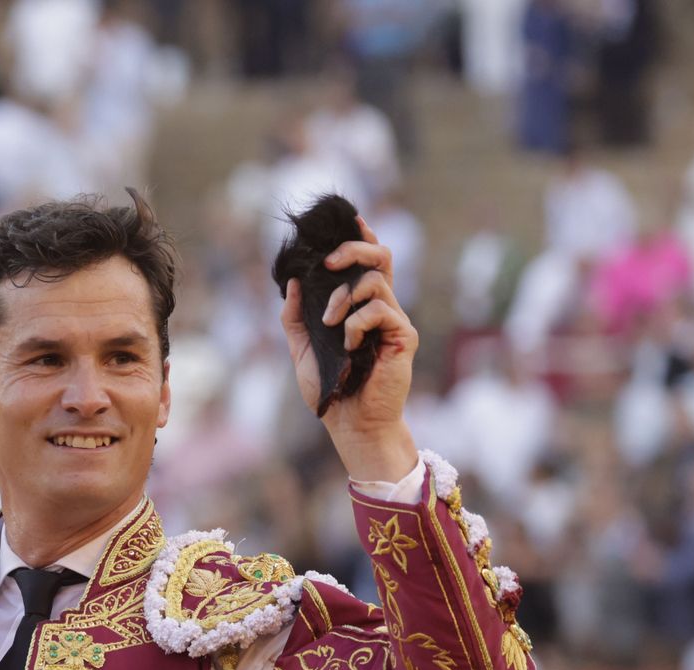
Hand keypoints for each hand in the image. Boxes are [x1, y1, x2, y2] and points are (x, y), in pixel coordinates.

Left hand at [280, 216, 418, 481]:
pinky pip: (380, 310)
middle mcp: (381, 308)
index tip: (350, 221)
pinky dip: (356, 322)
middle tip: (330, 262)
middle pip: (380, 256)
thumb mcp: (301, 348)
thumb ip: (294, 316)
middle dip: (353, 249)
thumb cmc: (331, 388)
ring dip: (344, 295)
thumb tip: (290, 281)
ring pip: (376, 280)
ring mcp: (394, 321)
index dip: (360, 237)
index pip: (367, 261)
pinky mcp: (403, 337)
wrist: (350, 423)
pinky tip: (348, 344)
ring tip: (329, 321)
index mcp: (361, 306)